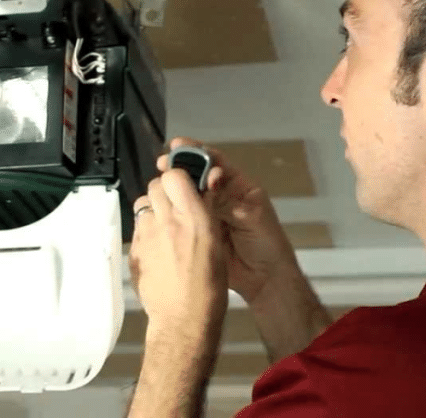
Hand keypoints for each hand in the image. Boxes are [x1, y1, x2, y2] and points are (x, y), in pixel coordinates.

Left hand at [128, 169, 229, 336]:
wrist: (183, 319)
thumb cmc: (208, 285)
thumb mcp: (216, 241)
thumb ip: (206, 210)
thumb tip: (203, 188)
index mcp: (193, 217)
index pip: (175, 175)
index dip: (179, 177)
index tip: (185, 184)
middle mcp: (167, 221)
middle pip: (155, 186)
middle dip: (164, 191)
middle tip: (176, 206)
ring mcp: (146, 236)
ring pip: (143, 206)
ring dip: (153, 210)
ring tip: (166, 228)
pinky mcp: (134, 251)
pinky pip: (138, 229)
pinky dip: (147, 232)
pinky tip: (159, 249)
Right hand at [156, 138, 299, 304]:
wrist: (264, 278)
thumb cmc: (267, 242)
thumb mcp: (251, 215)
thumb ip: (228, 198)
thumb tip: (209, 177)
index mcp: (237, 186)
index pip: (215, 162)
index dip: (197, 152)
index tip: (178, 146)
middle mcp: (220, 196)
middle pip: (197, 176)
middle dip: (180, 167)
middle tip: (163, 164)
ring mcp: (208, 214)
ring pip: (188, 195)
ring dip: (173, 188)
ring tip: (159, 182)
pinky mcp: (199, 232)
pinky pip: (184, 217)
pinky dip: (172, 210)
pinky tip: (160, 205)